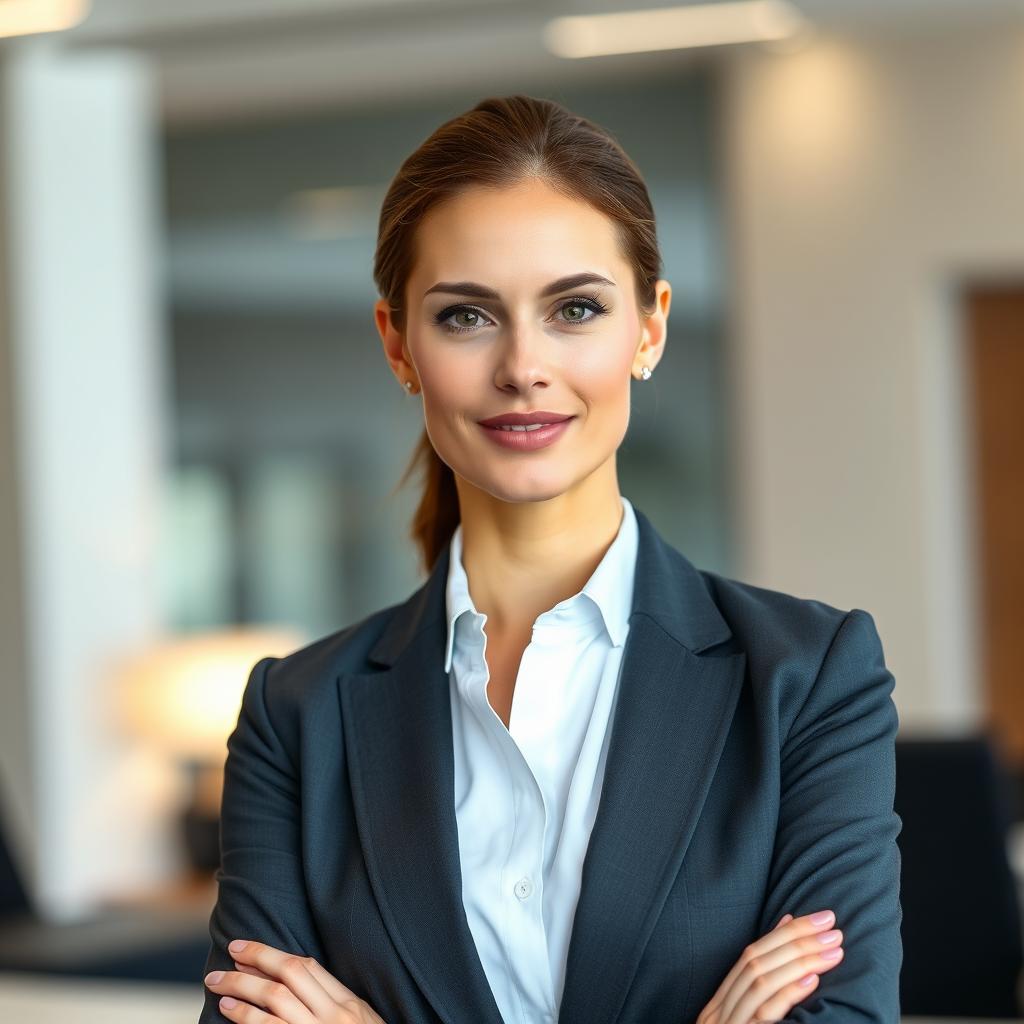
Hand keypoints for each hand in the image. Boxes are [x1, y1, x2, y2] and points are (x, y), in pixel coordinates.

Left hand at [204, 939, 387, 1022]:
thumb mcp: (361, 1022)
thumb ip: (334, 1004)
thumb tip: (295, 985)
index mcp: (348, 1004)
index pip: (307, 968)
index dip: (272, 955)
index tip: (246, 950)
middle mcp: (333, 1017)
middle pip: (288, 977)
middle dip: (255, 961)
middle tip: (229, 953)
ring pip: (275, 1001)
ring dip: (243, 989)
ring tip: (219, 984)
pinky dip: (247, 1019)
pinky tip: (230, 1012)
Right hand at [696, 909, 844, 1023]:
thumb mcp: (745, 1021)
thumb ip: (762, 986)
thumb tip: (785, 929)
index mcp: (720, 1005)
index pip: (752, 953)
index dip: (786, 932)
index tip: (819, 917)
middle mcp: (719, 1014)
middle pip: (756, 963)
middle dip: (797, 940)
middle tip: (832, 926)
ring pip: (760, 982)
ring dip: (800, 961)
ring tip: (833, 948)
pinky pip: (765, 1015)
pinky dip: (788, 994)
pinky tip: (812, 980)